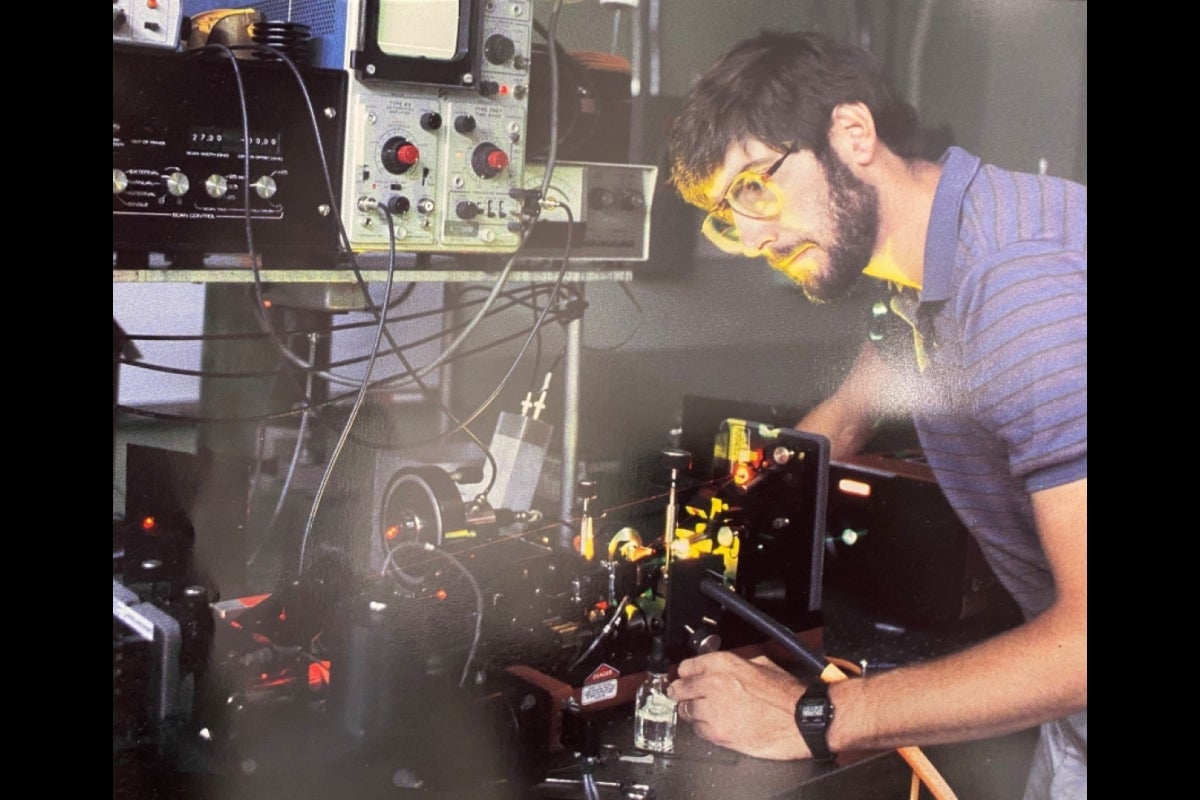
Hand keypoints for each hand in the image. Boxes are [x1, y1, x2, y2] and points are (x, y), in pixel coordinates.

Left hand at [667, 651, 808, 759]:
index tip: (683, 677)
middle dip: (679, 692)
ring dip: (691, 712)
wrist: (801, 720)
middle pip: (679, 689)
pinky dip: (703, 728)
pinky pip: (698, 731)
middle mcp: (713, 684)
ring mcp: (713, 710)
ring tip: (700, 712)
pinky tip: (713, 725)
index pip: (686, 666)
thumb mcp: (762, 665)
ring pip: (686, 711)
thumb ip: (738, 665)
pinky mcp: (718, 733)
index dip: (685, 673)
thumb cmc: (788, 695)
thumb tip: (726, 668)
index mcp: (723, 664)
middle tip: (680, 695)